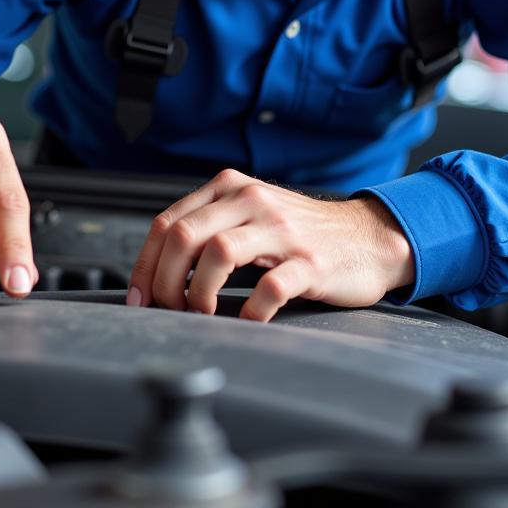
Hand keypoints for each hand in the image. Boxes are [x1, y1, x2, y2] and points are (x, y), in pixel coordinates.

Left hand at [127, 169, 413, 321]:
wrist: (368, 237)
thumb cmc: (303, 233)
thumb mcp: (252, 214)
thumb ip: (210, 226)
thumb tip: (157, 269)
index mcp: (232, 189)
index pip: (168, 222)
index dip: (145, 264)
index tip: (140, 297)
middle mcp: (253, 201)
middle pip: (184, 236)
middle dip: (164, 282)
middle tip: (167, 310)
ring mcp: (283, 230)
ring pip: (218, 254)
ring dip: (198, 293)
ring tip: (201, 313)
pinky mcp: (311, 261)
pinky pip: (269, 288)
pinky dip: (248, 311)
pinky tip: (246, 319)